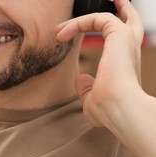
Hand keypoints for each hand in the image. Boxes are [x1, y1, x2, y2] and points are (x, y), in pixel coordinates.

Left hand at [56, 0, 143, 127]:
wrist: (120, 108)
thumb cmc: (109, 109)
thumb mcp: (92, 99)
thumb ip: (86, 88)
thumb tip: (80, 78)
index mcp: (126, 65)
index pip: (121, 42)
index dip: (106, 33)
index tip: (84, 35)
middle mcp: (130, 50)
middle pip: (130, 20)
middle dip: (120, 9)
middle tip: (112, 1)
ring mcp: (126, 41)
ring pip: (109, 16)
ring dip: (82, 19)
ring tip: (62, 27)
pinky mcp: (119, 35)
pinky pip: (98, 18)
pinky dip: (79, 22)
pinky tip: (63, 33)